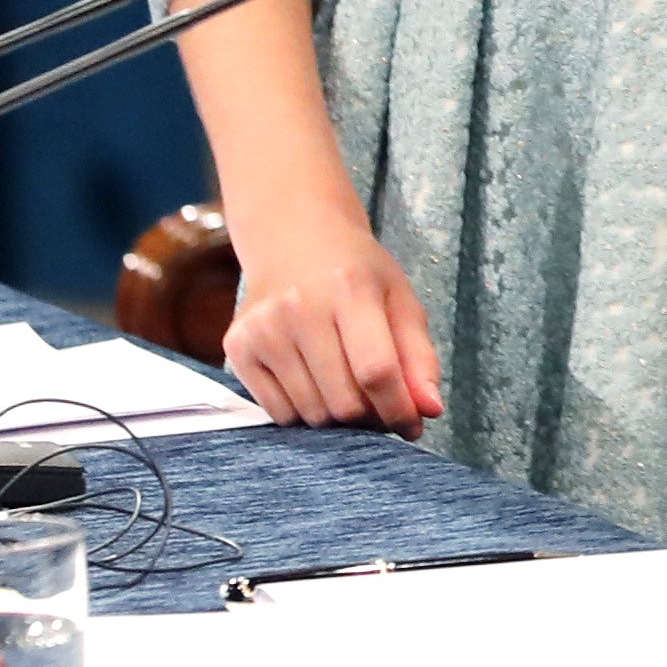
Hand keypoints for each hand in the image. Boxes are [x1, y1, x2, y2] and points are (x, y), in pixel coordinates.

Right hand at [219, 195, 442, 430]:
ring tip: (346, 389)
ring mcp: (263, 329)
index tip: (411, 425)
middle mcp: (299, 307)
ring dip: (337, 418)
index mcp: (349, 289)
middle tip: (377, 404)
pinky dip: (304, 413)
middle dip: (370, 417)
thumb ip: (419, 357)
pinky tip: (313, 383)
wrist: (293, 241)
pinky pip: (278, 413)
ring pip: (311, 414)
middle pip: (343, 401)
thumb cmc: (356, 274)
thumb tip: (429, 411)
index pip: (376, 371)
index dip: (398, 409)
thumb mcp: (400, 300)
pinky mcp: (238, 348)